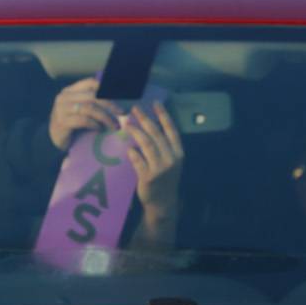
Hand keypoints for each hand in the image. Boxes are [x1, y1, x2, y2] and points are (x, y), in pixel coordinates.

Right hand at [48, 77, 122, 151]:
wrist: (53, 139)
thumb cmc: (71, 124)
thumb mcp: (81, 110)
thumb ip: (92, 102)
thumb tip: (118, 101)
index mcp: (70, 91)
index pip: (91, 83)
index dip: (107, 88)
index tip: (121, 97)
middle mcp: (64, 97)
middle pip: (93, 96)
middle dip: (110, 104)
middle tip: (122, 112)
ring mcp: (62, 109)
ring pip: (89, 108)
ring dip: (105, 117)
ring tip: (114, 125)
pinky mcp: (62, 122)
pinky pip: (83, 120)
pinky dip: (95, 124)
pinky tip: (100, 129)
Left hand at [124, 101, 184, 243]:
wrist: (163, 202)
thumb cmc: (165, 178)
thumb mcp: (171, 161)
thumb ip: (164, 146)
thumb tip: (150, 124)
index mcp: (178, 153)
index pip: (171, 130)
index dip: (163, 115)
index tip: (155, 103)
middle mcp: (171, 159)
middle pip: (156, 134)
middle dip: (145, 119)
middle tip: (135, 109)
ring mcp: (160, 168)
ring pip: (146, 144)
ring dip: (136, 131)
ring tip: (127, 123)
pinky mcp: (148, 177)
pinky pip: (138, 160)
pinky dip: (132, 153)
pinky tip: (128, 148)